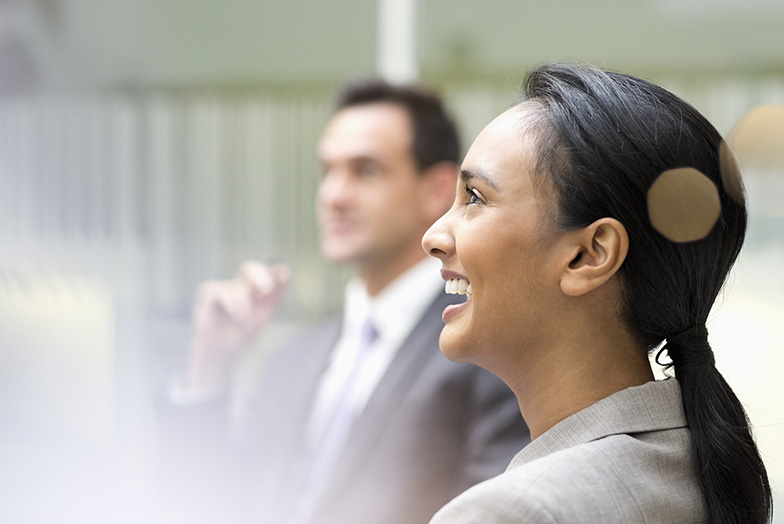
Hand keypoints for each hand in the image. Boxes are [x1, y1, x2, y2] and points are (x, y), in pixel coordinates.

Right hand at [184, 261, 290, 390]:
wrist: (221, 354)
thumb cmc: (242, 336)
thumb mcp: (263, 315)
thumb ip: (274, 294)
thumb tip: (285, 269)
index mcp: (255, 291)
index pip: (266, 273)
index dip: (276, 271)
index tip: (283, 274)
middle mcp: (239, 286)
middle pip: (250, 268)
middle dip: (260, 276)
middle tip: (267, 289)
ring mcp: (223, 287)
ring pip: (238, 286)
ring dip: (245, 305)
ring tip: (246, 323)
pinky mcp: (208, 291)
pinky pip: (223, 291)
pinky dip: (233, 305)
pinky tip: (236, 317)